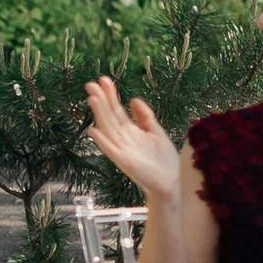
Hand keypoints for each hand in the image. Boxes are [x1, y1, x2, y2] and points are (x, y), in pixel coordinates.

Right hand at [83, 77, 180, 202]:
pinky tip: (93, 130)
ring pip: (108, 128)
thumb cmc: (164, 160)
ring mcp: (122, 149)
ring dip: (99, 114)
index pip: (117, 110)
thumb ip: (145, 116)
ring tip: (92, 98)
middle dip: (101, 100)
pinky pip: (110, 149)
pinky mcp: (124, 161)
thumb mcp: (156, 132)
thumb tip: (133, 99)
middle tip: (91, 83)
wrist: (171, 182)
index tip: (104, 80)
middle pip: (109, 115)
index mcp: (130, 131)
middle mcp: (123, 138)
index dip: (110, 95)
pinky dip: (101, 141)